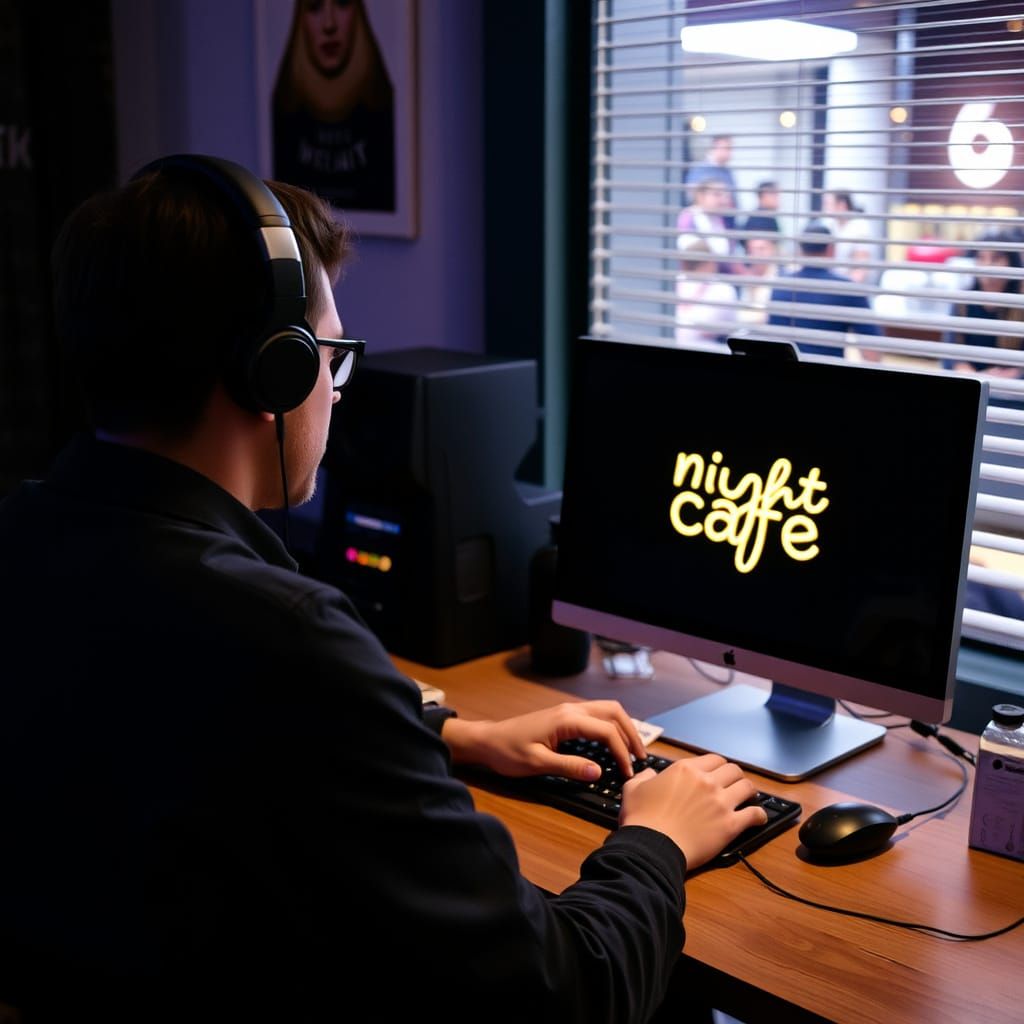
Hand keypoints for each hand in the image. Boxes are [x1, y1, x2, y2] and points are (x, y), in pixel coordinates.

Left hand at [442, 700, 645, 781]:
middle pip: (613, 712)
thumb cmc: (508, 751)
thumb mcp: (537, 763)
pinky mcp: (565, 716)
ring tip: (632, 751)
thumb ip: (569, 767)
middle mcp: (571, 709)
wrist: (488, 740)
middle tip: (640, 758)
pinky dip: (611, 726)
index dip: (621, 752)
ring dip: (623, 727)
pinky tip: (613, 743)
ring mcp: (568, 710)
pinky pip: (596, 715)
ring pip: (607, 710)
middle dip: (631, 733)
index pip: (606, 731)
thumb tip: (598, 772)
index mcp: (566, 719)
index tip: (628, 773)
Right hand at [619, 753, 766, 869]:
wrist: (651, 847)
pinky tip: (758, 818)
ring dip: (749, 791)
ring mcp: (720, 802)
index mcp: (685, 769)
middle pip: (733, 770)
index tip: (718, 774)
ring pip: (747, 787)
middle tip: (733, 784)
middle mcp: (706, 781)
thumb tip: (650, 774)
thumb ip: (644, 777)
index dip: (718, 766)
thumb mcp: (633, 789)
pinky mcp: (730, 825)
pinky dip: (759, 815)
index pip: (713, 759)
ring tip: (748, 797)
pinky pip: (754, 814)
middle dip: (735, 776)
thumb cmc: (641, 819)